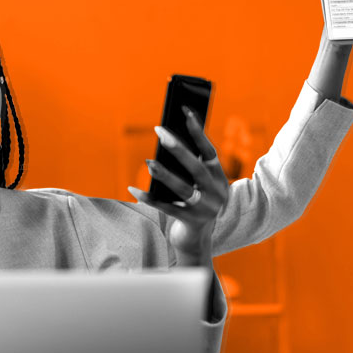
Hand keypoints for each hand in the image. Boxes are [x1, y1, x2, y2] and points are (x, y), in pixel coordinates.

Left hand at [127, 108, 228, 263]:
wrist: (197, 241)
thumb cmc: (193, 204)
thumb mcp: (196, 185)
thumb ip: (187, 168)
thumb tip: (165, 144)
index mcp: (219, 178)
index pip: (209, 150)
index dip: (197, 131)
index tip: (185, 111)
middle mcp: (216, 192)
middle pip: (195, 166)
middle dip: (177, 147)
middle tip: (160, 130)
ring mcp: (205, 208)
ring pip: (182, 187)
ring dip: (163, 173)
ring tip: (148, 161)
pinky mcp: (190, 221)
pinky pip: (166, 207)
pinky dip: (149, 198)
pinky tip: (133, 190)